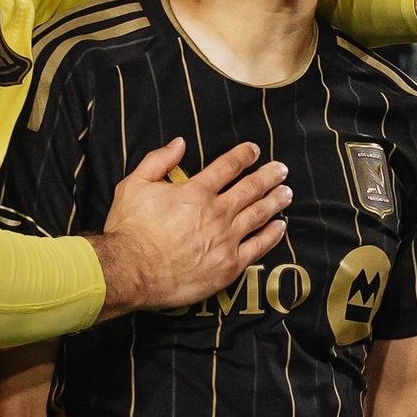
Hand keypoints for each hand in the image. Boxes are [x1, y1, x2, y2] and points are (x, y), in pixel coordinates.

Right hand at [90, 138, 290, 319]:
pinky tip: (280, 227)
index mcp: (196, 191)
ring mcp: (226, 240)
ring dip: (275, 201)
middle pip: (251, 188)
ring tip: (287, 193)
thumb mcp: (134, 185)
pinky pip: (258, 247)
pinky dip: (272, 235)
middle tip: (281, 169)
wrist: (131, 272)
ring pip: (259, 214)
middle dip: (269, 176)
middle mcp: (217, 212)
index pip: (228, 167)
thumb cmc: (129, 230)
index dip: (244, 156)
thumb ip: (158, 161)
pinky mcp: (229, 265)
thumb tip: (179, 143)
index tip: (255, 151)